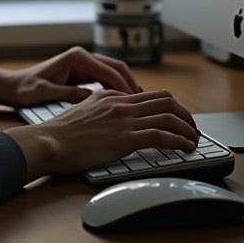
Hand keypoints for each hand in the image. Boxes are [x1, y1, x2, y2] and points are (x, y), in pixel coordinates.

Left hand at [0, 46, 140, 108]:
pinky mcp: (83, 73)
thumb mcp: (46, 93)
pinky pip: (106, 79)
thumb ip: (69, 94)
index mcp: (76, 57)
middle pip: (116, 67)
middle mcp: (82, 57)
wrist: (13, 86)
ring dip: (126, 87)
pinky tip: (123, 104)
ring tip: (139, 106)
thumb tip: (94, 98)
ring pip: (113, 73)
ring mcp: (84, 64)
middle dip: (131, 84)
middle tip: (144, 104)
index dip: (124, 86)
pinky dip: (116, 89)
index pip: (108, 70)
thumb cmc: (25, 90)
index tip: (136, 103)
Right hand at [7, 87, 199, 180]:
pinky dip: (179, 141)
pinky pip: (161, 135)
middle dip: (185, 115)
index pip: (151, 94)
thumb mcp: (84, 109)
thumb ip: (103, 107)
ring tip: (194, 140)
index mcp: (113, 96)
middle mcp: (122, 103)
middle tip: (192, 128)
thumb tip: (115, 114)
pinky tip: (185, 148)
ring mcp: (124, 120)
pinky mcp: (125, 139)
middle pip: (166, 100)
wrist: (49, 142)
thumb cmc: (61, 132)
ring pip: (169, 116)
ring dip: (188, 128)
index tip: (178, 118)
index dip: (171, 106)